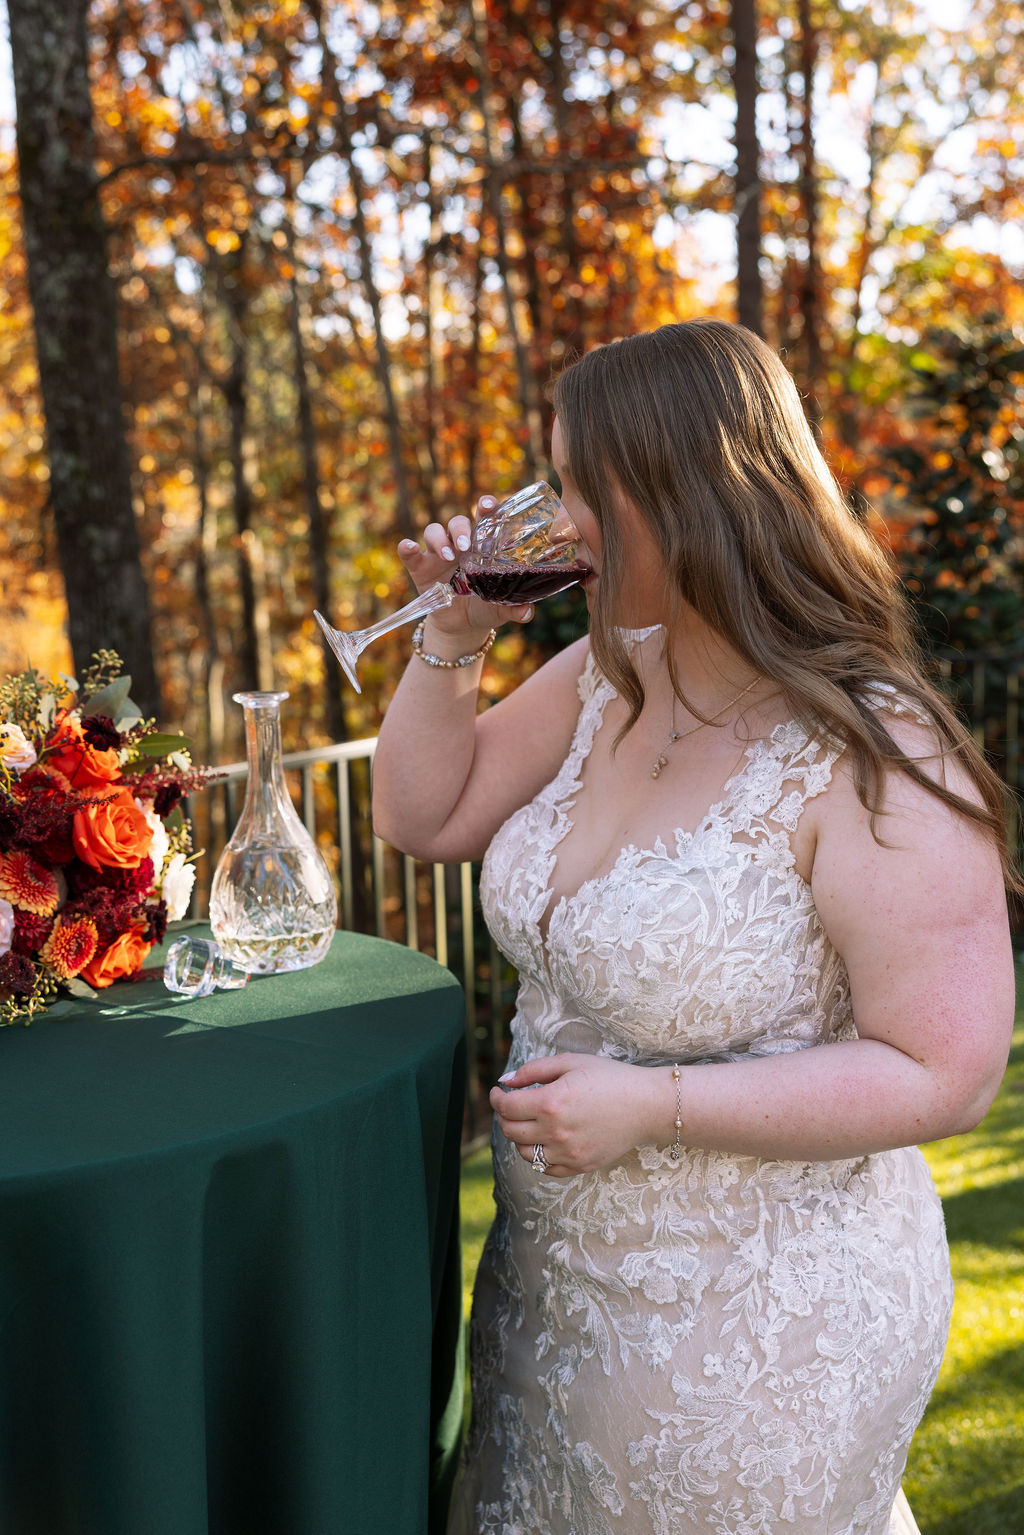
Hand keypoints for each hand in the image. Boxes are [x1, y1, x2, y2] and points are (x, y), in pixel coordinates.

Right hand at [397, 495, 532, 637]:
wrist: (462, 627)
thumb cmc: (485, 607)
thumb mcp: (501, 609)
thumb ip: (515, 608)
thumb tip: (527, 613)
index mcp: (482, 547)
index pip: (484, 519)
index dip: (486, 507)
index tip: (488, 504)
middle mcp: (459, 545)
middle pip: (457, 522)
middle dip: (461, 528)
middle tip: (465, 546)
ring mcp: (438, 555)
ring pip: (434, 531)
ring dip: (440, 539)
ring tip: (448, 556)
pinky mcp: (420, 568)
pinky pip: (409, 553)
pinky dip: (407, 548)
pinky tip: (410, 548)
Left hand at [489, 1054, 661, 1176]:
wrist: (646, 1105)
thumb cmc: (610, 1078)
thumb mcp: (571, 1062)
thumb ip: (534, 1070)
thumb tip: (506, 1081)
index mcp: (551, 1103)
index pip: (506, 1108)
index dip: (496, 1098)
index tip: (498, 1092)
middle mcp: (555, 1132)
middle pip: (510, 1131)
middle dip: (505, 1116)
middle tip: (512, 1105)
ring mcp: (567, 1153)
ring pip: (524, 1153)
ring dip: (520, 1137)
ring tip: (530, 1122)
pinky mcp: (579, 1166)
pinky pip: (546, 1168)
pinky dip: (539, 1155)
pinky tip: (546, 1140)